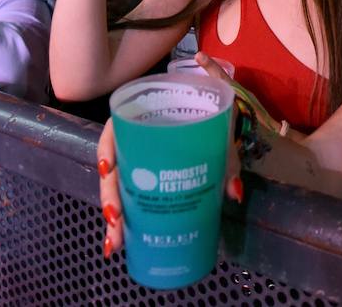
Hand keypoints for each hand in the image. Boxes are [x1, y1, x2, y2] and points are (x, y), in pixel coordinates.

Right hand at [97, 86, 244, 259]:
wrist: (209, 101)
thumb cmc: (207, 108)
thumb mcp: (219, 126)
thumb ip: (226, 156)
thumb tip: (233, 193)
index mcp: (143, 116)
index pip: (116, 130)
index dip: (108, 151)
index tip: (109, 171)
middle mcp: (132, 137)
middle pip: (113, 165)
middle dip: (110, 196)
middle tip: (115, 223)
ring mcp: (136, 156)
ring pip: (118, 183)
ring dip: (115, 212)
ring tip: (115, 240)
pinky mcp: (146, 172)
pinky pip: (132, 192)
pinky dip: (130, 213)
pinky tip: (126, 234)